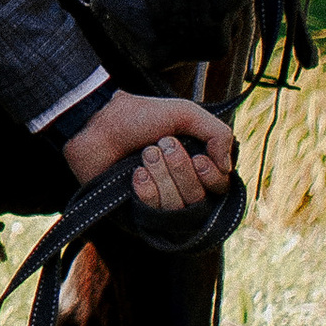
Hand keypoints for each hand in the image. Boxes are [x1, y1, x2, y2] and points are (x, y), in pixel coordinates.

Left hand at [62, 89, 233, 215]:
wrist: (99, 122)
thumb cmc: (139, 116)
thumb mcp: (185, 113)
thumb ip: (217, 132)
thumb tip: (227, 166)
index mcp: (195, 166)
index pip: (220, 189)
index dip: (211, 177)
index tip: (199, 159)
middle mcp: (180, 187)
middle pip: (198, 199)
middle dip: (180, 169)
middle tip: (161, 145)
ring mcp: (158, 202)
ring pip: (176, 207)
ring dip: (161, 175)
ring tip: (145, 154)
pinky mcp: (136, 212)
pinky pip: (153, 212)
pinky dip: (146, 189)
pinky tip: (135, 173)